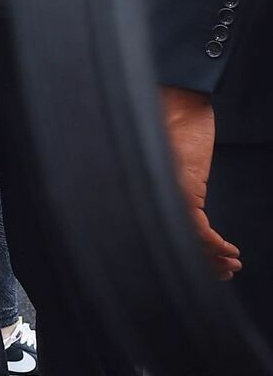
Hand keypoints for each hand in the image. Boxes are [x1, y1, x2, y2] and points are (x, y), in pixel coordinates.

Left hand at [159, 84, 241, 279]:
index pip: (163, 237)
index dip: (185, 256)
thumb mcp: (168, 162)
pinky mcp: (184, 190)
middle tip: (222, 274)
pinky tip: (230, 252)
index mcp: (145, 194)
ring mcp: (168, 196)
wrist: (179, 101)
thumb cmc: (170, 126)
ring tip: (229, 267)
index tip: (204, 268)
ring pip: (190, 242)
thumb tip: (181, 215)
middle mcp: (153, 199)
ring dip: (213, 258)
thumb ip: (169, 187)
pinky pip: (200, 231)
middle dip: (202, 264)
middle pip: (177, 244)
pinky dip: (217, 246)